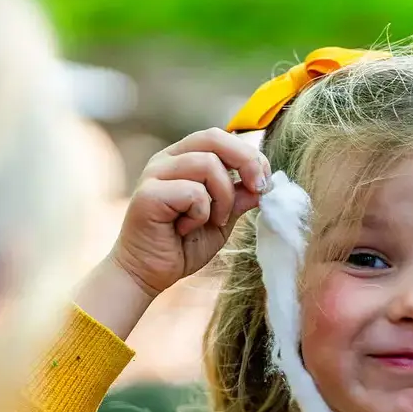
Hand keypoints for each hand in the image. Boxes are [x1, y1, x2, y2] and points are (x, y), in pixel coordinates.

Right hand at [109, 128, 271, 297]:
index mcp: (182, 158)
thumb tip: (265, 183)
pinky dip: (200, 214)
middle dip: (246, 162)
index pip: (220, 137)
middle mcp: (166, 159)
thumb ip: (238, 198)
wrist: (147, 274)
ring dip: (223, 198)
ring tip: (212, 221)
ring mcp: (154, 174)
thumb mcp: (221, 220)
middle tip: (258, 190)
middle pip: (214, 138)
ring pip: (208, 165)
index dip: (249, 154)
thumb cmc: (181, 246)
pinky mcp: (148, 194)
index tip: (263, 183)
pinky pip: (193, 192)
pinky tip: (185, 229)